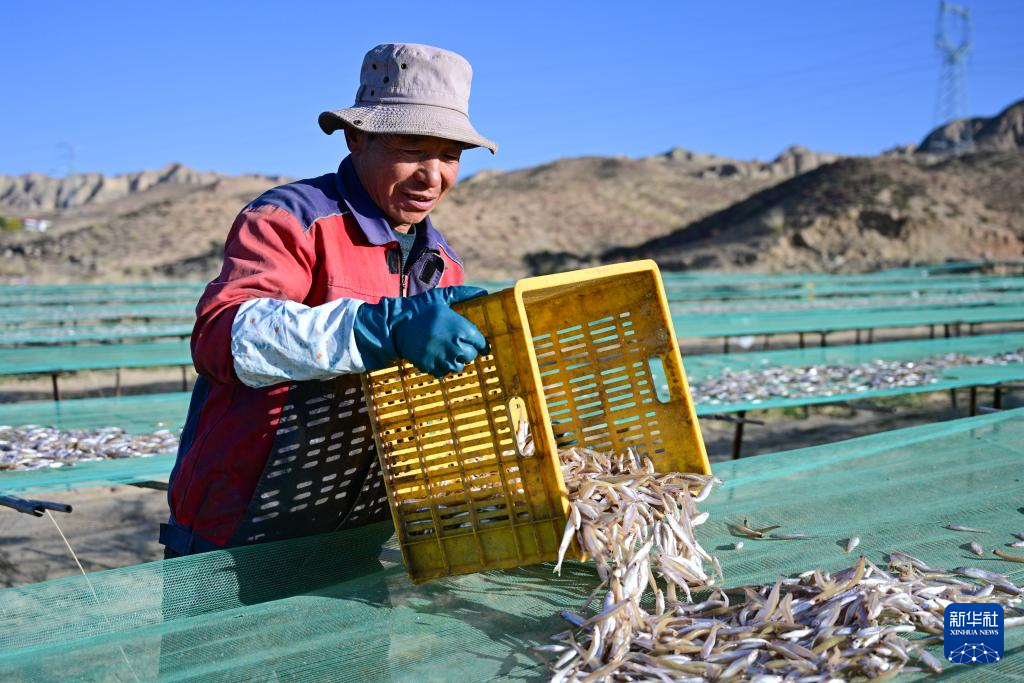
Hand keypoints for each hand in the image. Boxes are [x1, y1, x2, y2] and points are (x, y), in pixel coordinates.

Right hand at [354, 286, 488, 376]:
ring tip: (447, 351)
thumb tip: (483, 292)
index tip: (477, 342)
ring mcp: (444, 359)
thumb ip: (463, 293)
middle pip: (471, 355)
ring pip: (459, 366)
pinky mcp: (432, 367)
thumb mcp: (441, 296)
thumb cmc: (420, 308)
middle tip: (458, 344)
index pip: (481, 343)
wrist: (396, 325)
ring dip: (456, 360)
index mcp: (462, 329)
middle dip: (467, 350)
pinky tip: (437, 356)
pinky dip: (443, 367)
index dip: (479, 343)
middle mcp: (456, 346)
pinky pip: (444, 372)